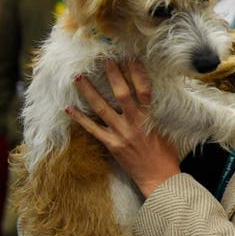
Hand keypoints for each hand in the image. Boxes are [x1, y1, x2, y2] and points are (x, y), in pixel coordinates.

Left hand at [67, 60, 180, 195]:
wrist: (159, 178)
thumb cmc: (166, 154)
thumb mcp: (165, 129)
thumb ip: (155, 113)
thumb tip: (149, 97)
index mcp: (150, 117)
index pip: (144, 90)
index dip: (137, 72)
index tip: (131, 57)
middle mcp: (134, 123)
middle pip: (121, 94)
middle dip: (112, 75)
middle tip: (103, 59)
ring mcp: (120, 134)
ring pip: (102, 108)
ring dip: (89, 92)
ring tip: (78, 77)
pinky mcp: (111, 145)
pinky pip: (92, 130)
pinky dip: (80, 119)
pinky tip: (69, 108)